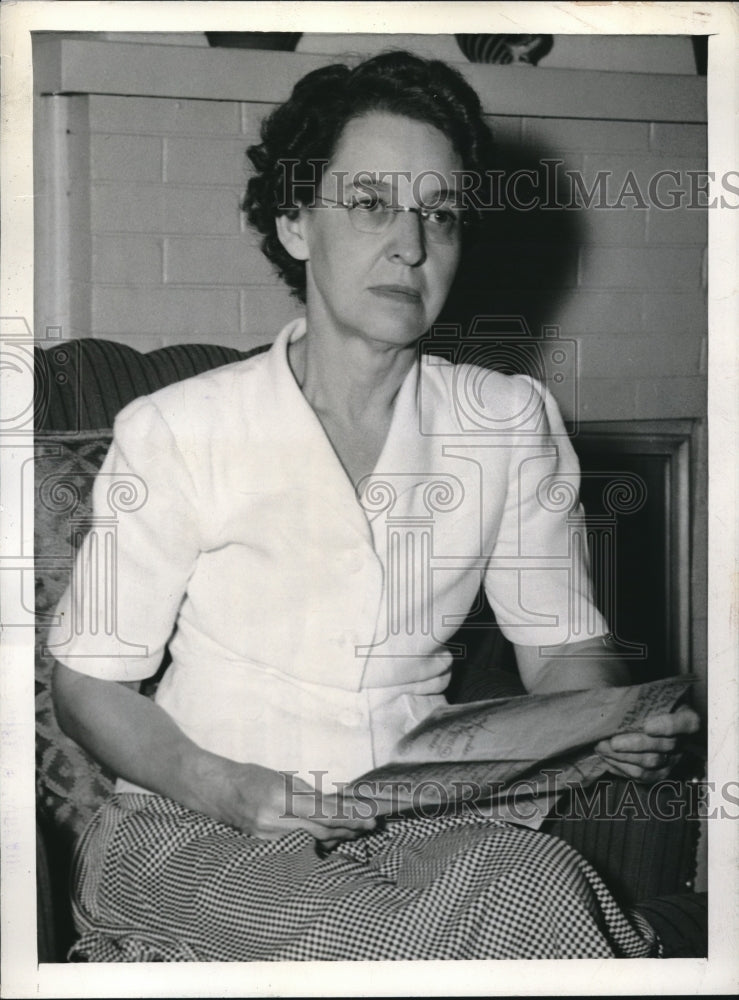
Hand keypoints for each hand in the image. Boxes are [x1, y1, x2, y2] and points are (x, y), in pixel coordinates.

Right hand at [206, 760, 377, 845]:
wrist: (216, 791)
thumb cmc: (250, 777)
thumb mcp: (282, 777)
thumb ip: (308, 793)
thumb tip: (336, 803)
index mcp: (280, 798)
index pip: (324, 813)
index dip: (348, 818)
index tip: (368, 818)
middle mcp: (275, 821)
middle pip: (321, 832)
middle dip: (348, 829)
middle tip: (369, 825)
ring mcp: (268, 837)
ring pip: (312, 841)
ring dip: (335, 836)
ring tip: (354, 830)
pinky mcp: (264, 845)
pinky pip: (297, 845)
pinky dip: (315, 841)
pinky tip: (329, 837)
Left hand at [594, 704, 700, 783]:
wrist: (643, 715)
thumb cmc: (645, 702)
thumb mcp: (647, 694)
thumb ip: (638, 698)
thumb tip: (614, 702)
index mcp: (686, 718)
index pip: (687, 723)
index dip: (668, 727)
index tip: (647, 726)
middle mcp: (683, 741)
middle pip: (664, 747)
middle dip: (635, 745)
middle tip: (613, 742)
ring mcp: (672, 760)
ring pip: (650, 764)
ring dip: (623, 757)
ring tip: (602, 748)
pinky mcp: (659, 773)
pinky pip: (642, 776)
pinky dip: (621, 767)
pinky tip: (606, 758)